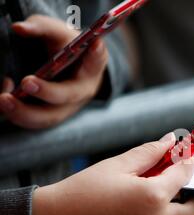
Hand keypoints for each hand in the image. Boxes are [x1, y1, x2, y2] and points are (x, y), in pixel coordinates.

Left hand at [0, 15, 108, 129]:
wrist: (64, 67)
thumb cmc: (64, 48)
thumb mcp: (56, 33)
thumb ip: (41, 27)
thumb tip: (19, 28)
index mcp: (90, 66)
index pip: (96, 60)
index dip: (97, 54)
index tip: (96, 44)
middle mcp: (82, 91)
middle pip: (69, 96)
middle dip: (49, 92)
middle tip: (27, 82)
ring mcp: (67, 108)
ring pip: (49, 117)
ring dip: (26, 112)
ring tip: (4, 99)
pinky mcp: (50, 116)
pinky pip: (35, 122)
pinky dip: (17, 114)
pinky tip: (2, 99)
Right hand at [32, 133, 193, 214]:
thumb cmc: (84, 191)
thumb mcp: (119, 165)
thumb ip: (150, 152)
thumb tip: (170, 142)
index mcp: (153, 197)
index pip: (185, 175)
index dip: (189, 161)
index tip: (189, 156)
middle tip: (191, 181)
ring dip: (178, 208)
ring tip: (161, 193)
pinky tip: (144, 210)